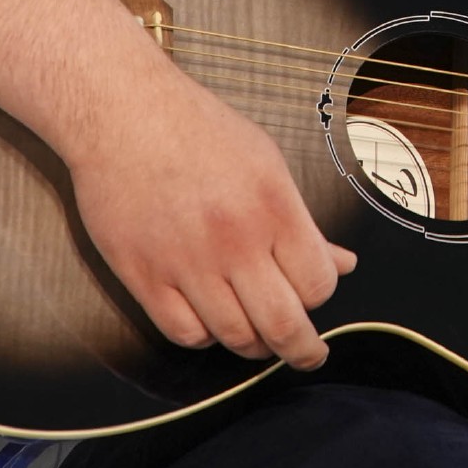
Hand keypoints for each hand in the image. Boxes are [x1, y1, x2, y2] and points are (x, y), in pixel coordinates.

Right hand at [65, 68, 356, 368]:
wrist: (123, 112)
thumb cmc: (198, 130)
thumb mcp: (267, 162)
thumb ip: (303, 221)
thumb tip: (344, 264)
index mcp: (272, 206)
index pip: (317, 284)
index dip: (320, 296)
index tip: (314, 296)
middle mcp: (233, 240)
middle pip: (281, 325)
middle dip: (302, 350)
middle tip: (306, 355)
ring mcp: (186, 262)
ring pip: (234, 336)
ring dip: (252, 345)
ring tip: (258, 338)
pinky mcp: (143, 275)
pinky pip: (184, 333)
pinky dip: (205, 337)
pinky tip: (211, 321)